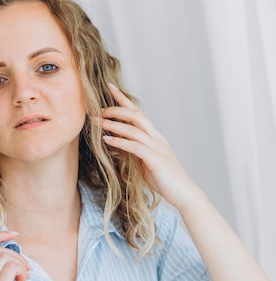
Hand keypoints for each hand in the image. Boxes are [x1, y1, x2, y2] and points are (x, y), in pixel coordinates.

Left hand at [100, 83, 198, 209]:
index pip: (138, 113)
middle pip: (136, 115)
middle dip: (116, 109)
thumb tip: (119, 144)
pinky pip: (134, 147)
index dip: (123, 99)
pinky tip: (107, 140)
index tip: (109, 87)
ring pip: (133, 130)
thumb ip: (135, 151)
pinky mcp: (155, 160)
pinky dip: (119, 142)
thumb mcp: (146, 162)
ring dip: (113, 125)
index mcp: (155, 137)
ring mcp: (157, 148)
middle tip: (98, 109)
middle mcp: (156, 138)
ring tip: (97, 122)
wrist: (183, 193)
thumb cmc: (164, 179)